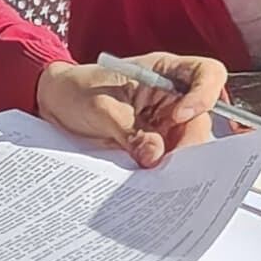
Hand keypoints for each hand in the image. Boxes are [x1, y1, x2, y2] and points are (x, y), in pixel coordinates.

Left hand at [36, 52, 225, 166]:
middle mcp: (172, 98)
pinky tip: (152, 187)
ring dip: (177, 165)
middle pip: (202, 120)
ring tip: (161, 182)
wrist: (54, 107)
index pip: (207, 74)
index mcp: (165, 72)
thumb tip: (155, 157)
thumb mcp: (100, 106)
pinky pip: (167, 162)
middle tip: (172, 167)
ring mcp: (165, 124)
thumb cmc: (76, 90)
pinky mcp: (154, 147)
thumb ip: (129, 130)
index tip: (181, 115)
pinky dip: (162, 175)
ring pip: (188, 147)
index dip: (204, 94)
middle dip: (191, 144)